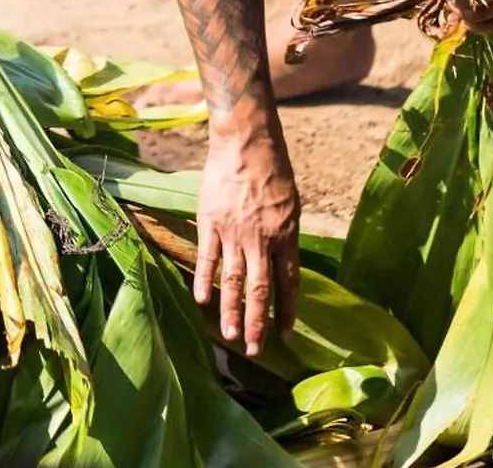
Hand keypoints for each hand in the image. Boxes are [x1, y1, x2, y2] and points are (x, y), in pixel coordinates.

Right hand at [194, 121, 300, 354]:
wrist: (245, 141)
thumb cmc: (272, 168)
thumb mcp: (291, 203)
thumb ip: (285, 234)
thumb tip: (282, 262)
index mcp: (286, 234)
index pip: (288, 282)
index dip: (286, 310)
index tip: (284, 334)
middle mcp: (261, 239)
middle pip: (260, 290)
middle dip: (258, 323)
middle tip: (255, 351)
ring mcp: (234, 232)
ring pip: (233, 280)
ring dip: (232, 311)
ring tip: (231, 337)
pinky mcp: (210, 222)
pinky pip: (207, 257)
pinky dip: (204, 280)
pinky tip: (201, 302)